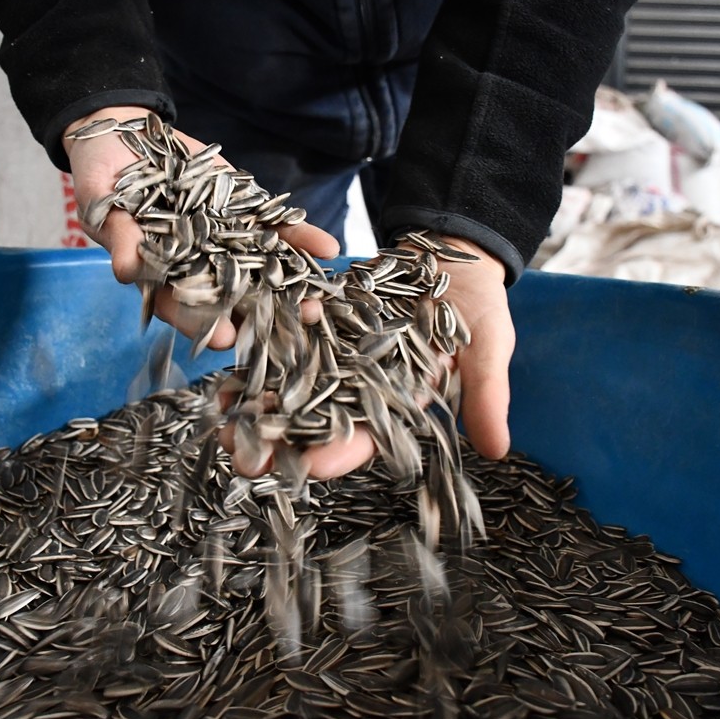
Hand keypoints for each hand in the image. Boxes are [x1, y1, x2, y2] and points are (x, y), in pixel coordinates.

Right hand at [62, 107, 339, 349]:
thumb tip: (125, 272)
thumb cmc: (101, 177)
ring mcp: (224, 237)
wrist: (122, 133)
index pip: (182, 306)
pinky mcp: (243, 209)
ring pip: (261, 268)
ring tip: (318, 302)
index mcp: (159, 274)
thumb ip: (120, 237)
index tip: (226, 340)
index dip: (203, 324)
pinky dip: (301, 238)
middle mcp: (196, 262)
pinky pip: (276, 227)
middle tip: (292, 330)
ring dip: (292, 285)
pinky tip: (330, 248)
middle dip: (262, 313)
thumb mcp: (103, 204)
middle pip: (230, 296)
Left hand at [227, 234, 513, 479]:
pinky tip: (222, 372)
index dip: (339, 453)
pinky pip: (281, 344)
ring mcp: (335, 359)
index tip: (307, 466)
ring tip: (220, 420)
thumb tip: (500, 450)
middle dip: (280, 443)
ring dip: (255, 408)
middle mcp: (361, 390)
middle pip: (316, 425)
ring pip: (289, 391)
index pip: (369, 438)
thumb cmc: (477, 303)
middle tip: (243, 458)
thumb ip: (486, 393)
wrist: (450, 252)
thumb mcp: (488, 344)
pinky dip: (254, 358)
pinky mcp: (318, 328)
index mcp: (401, 404)